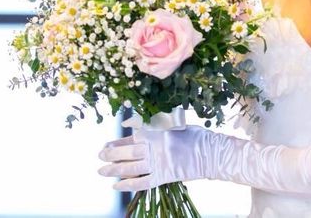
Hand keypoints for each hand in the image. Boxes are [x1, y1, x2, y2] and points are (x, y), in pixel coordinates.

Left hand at [98, 125, 216, 191]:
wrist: (211, 153)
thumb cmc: (195, 136)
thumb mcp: (175, 125)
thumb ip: (157, 128)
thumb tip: (138, 131)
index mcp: (159, 133)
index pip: (133, 137)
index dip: (119, 141)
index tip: (107, 143)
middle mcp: (156, 148)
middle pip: (129, 152)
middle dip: (112, 154)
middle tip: (99, 156)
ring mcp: (160, 163)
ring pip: (132, 167)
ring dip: (115, 169)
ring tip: (102, 171)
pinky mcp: (165, 177)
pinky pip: (143, 182)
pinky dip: (128, 184)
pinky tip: (117, 185)